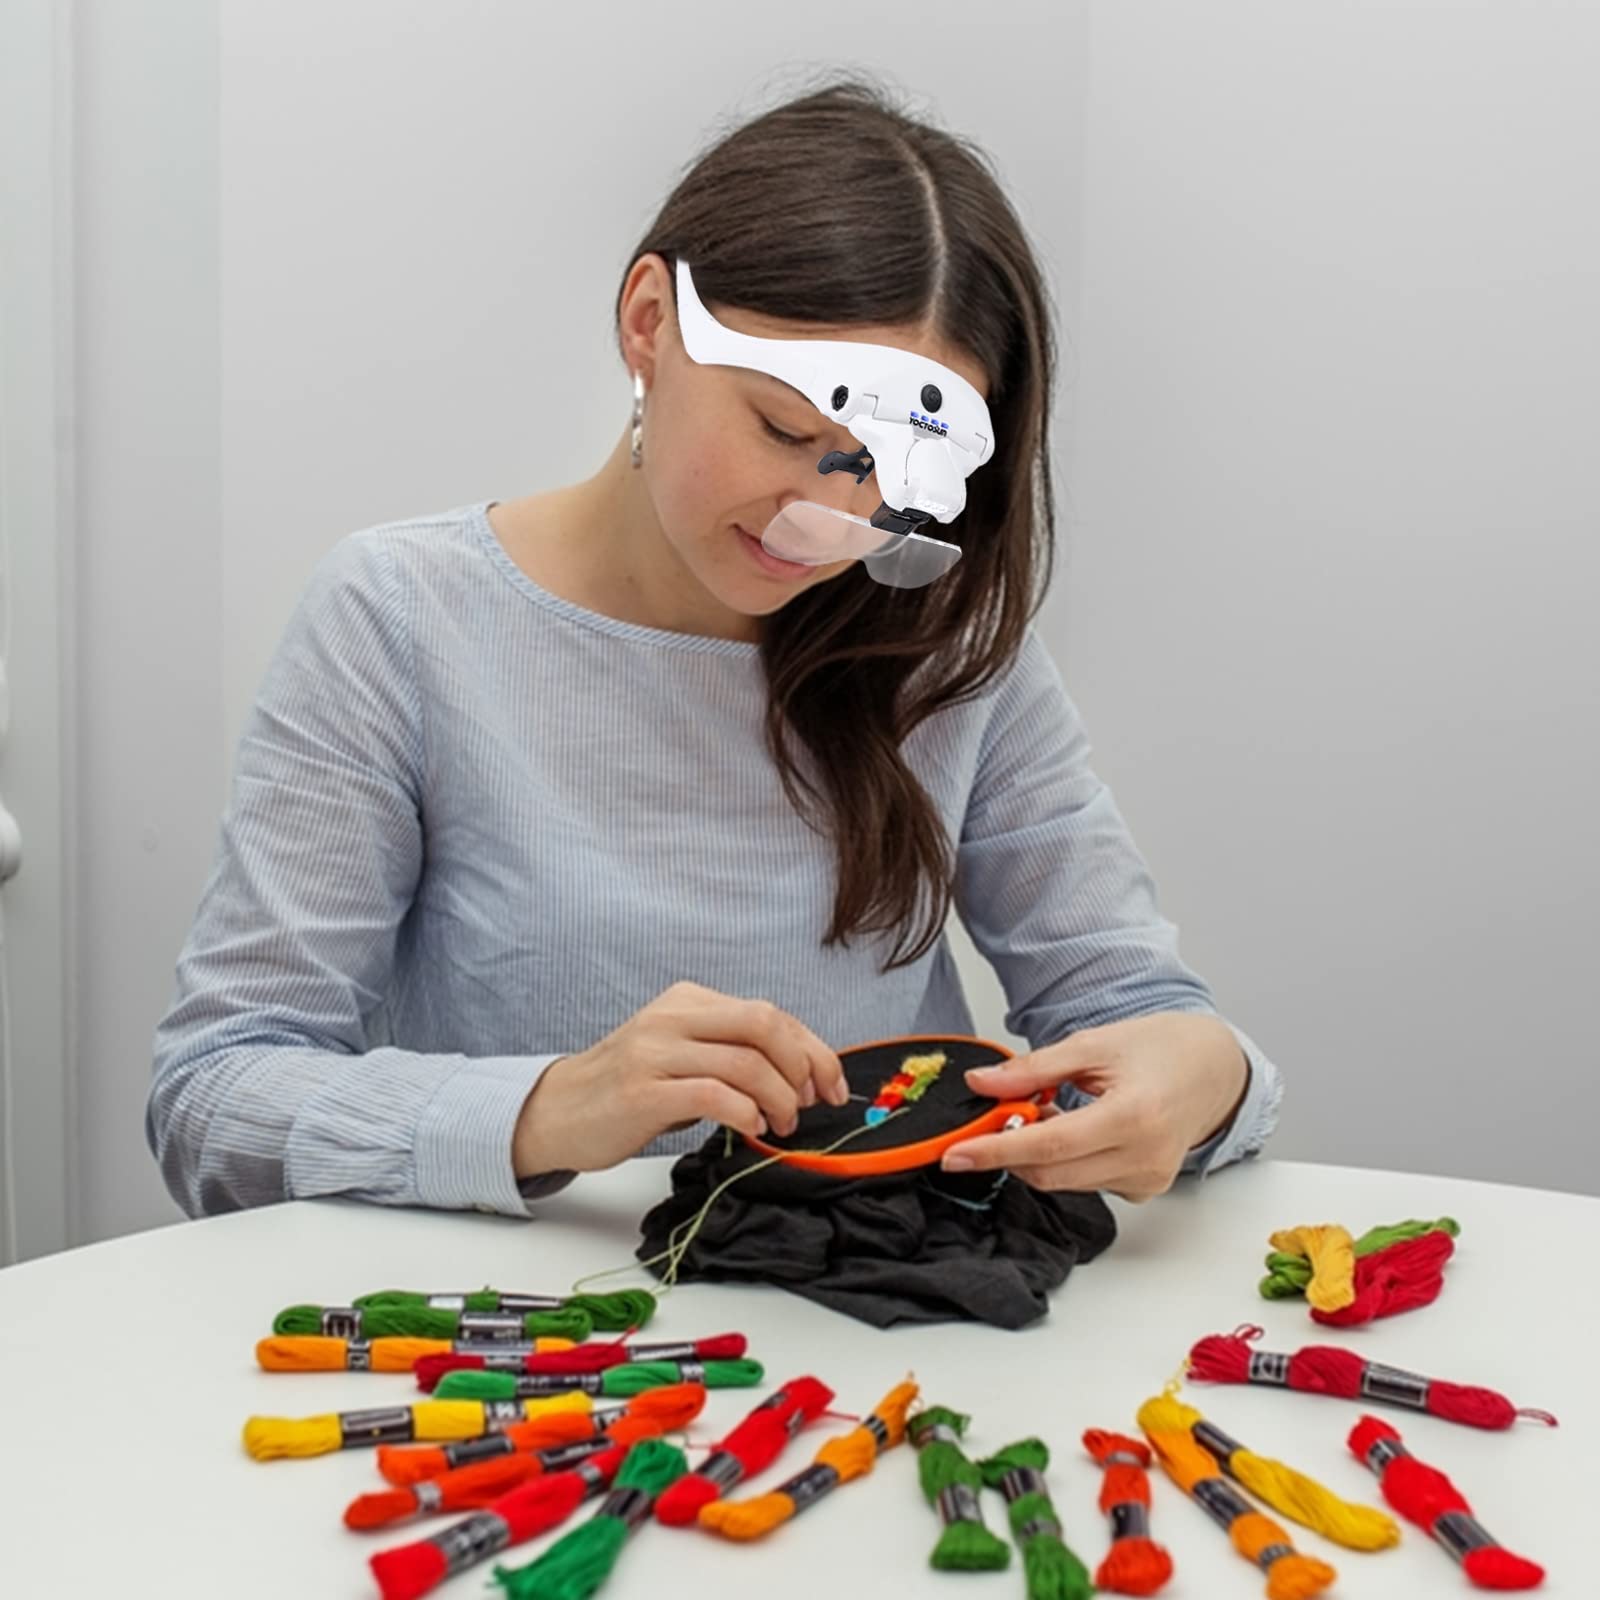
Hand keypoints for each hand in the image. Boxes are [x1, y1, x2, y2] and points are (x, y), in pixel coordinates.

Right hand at [512, 981, 848, 1176]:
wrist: (557, 1111)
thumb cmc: (628, 1088)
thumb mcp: (680, 1053)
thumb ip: (729, 1052)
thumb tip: (799, 1075)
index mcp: (689, 1001)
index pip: (770, 1014)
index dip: (812, 1050)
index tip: (831, 1086)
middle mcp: (673, 1017)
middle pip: (764, 1024)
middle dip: (802, 1066)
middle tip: (808, 1104)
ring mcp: (656, 1052)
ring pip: (745, 1062)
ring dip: (779, 1099)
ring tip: (779, 1124)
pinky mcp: (643, 1091)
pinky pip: (712, 1094)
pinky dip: (744, 1112)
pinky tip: (750, 1127)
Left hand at [940, 1012, 1249, 1201]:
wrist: (1214, 1068)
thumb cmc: (1161, 1049)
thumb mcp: (1093, 1044)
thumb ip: (1034, 1067)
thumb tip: (982, 1084)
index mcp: (1133, 1117)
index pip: (1048, 1145)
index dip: (995, 1150)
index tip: (955, 1154)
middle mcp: (1143, 1158)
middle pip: (1050, 1172)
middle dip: (1011, 1150)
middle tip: (996, 1116)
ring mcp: (1146, 1180)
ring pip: (1065, 1180)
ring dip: (1038, 1153)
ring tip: (1047, 1111)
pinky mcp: (1145, 1190)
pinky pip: (1086, 1182)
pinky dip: (1066, 1160)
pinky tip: (1076, 1128)